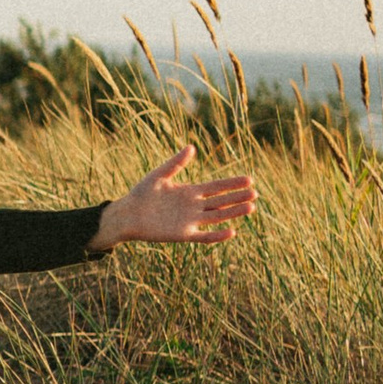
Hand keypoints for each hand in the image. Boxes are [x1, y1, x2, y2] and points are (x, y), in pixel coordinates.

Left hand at [94, 147, 255, 250]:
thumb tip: (192, 147)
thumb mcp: (159, 175)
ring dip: (233, 213)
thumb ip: (176, 163)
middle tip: (256, 193)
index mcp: (189, 192)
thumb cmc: (140, 194)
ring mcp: (190, 221)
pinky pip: (204, 236)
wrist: (127, 215)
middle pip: (221, 202)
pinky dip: (217, 235)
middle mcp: (193, 207)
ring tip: (251, 207)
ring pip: (217, 217)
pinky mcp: (183, 235)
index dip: (232, 183)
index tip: (249, 179)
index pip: (216, 187)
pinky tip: (232, 231)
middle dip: (238, 197)